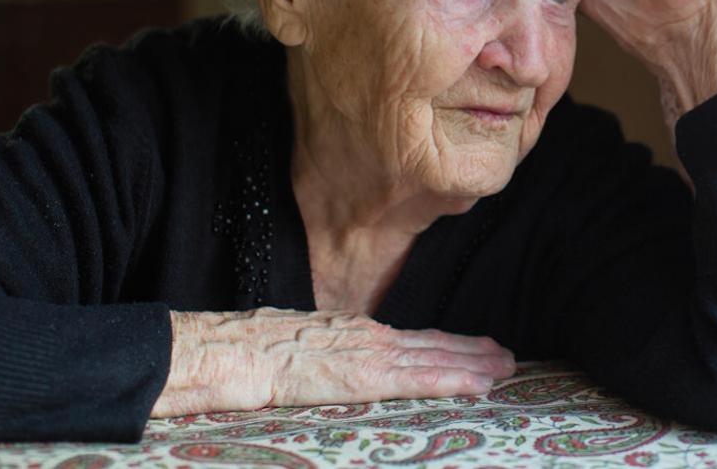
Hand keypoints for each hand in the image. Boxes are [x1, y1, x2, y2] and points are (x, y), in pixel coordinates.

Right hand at [152, 309, 515, 415]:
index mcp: (342, 333)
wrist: (209, 351)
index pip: (404, 340)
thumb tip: (329, 371)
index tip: (476, 349)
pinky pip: (407, 378)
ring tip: (502, 370)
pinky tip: (470, 383)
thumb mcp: (287, 353)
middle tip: (508, 359)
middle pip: (424, 345)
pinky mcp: (349, 374)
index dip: (442, 346)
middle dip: (467, 353)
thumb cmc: (237, 355)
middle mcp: (357, 336)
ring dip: (467, 365)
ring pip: (424, 359)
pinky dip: (443, 377)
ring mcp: (355, 353)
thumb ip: (318, 361)